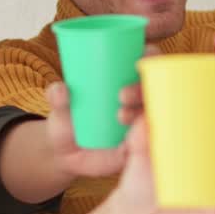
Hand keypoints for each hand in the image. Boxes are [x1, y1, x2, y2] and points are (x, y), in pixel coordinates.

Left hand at [45, 44, 161, 178]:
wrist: (68, 157)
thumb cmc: (68, 123)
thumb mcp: (60, 110)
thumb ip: (57, 98)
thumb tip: (61, 89)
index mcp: (125, 79)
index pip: (146, 61)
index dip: (150, 56)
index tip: (139, 59)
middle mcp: (140, 98)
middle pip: (157, 86)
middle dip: (144, 86)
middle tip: (122, 95)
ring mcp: (143, 122)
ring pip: (157, 112)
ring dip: (144, 110)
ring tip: (120, 117)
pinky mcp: (142, 145)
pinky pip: (154, 140)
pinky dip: (148, 137)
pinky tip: (134, 140)